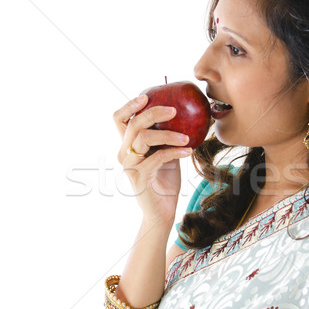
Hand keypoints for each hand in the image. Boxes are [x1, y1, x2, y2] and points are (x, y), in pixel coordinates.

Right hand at [113, 94, 192, 224]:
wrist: (162, 212)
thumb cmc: (165, 182)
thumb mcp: (166, 154)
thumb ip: (166, 137)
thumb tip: (184, 115)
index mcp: (127, 145)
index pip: (119, 120)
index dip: (129, 106)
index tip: (146, 96)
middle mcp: (124, 154)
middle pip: (133, 124)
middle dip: (153, 113)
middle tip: (174, 110)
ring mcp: (130, 166)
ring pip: (144, 138)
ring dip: (169, 134)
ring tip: (187, 136)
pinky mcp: (139, 177)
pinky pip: (157, 157)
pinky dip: (175, 151)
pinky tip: (189, 150)